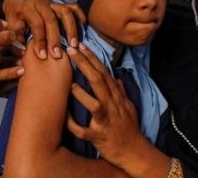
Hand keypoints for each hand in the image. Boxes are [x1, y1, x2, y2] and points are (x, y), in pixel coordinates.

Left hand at [2, 0, 85, 59]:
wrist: (18, 1)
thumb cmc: (15, 17)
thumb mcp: (11, 26)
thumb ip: (17, 38)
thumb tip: (23, 53)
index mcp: (28, 8)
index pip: (36, 24)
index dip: (40, 41)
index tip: (42, 56)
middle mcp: (42, 3)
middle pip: (51, 19)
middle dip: (55, 38)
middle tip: (57, 55)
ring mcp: (53, 3)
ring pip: (65, 11)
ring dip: (71, 29)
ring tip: (73, 45)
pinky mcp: (60, 4)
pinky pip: (73, 6)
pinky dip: (80, 15)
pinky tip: (83, 27)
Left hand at [64, 44, 143, 166]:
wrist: (134, 152)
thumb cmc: (129, 128)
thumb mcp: (129, 107)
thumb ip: (122, 92)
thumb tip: (117, 78)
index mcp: (116, 97)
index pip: (103, 73)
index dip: (92, 59)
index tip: (81, 46)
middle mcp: (111, 106)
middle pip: (98, 81)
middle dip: (84, 65)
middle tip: (72, 51)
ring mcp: (105, 121)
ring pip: (93, 105)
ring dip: (81, 94)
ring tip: (68, 83)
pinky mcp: (98, 136)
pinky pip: (83, 131)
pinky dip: (73, 124)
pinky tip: (63, 116)